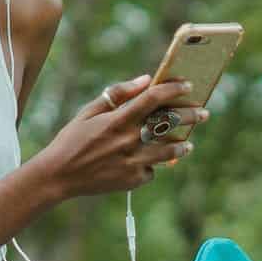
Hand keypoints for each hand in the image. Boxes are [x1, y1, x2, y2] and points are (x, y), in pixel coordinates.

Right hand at [34, 74, 206, 198]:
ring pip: (169, 151)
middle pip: (170, 123)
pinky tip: (150, 163)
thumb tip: (145, 79)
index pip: (154, 98)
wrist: (58, 176)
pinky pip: (151, 171)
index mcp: (118, 120)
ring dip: (182, 145)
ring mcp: (132, 162)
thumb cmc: (72, 139)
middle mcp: (129, 140)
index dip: (173, 89)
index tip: (188, 85)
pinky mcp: (132, 181)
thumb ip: (118, 94)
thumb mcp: (89, 112)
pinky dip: (152, 165)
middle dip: (190, 115)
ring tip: (188, 144)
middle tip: (203, 112)